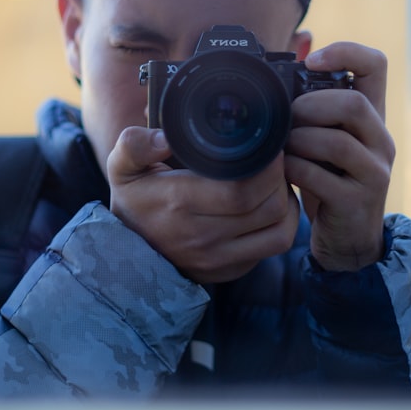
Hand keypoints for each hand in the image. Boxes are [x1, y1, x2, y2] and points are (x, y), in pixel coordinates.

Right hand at [107, 126, 301, 283]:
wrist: (127, 254)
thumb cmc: (134, 202)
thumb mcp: (123, 168)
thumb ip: (134, 145)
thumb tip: (163, 139)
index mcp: (179, 203)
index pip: (242, 189)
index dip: (266, 167)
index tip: (268, 147)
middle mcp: (202, 236)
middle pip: (269, 207)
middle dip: (281, 179)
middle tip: (276, 159)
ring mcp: (219, 259)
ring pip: (280, 230)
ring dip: (287, 202)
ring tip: (276, 182)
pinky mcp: (231, 270)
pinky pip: (273, 246)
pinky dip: (282, 223)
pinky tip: (271, 204)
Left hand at [284, 42, 395, 271]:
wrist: (347, 239)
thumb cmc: (329, 180)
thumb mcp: (325, 138)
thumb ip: (313, 103)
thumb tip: (295, 48)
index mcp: (373, 116)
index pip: (377, 65)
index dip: (346, 52)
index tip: (310, 62)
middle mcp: (381, 140)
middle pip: (354, 104)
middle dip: (310, 106)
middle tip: (288, 118)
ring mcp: (374, 172)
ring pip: (337, 142)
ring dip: (298, 141)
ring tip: (283, 147)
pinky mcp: (357, 201)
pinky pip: (320, 177)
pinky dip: (294, 169)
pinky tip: (283, 171)